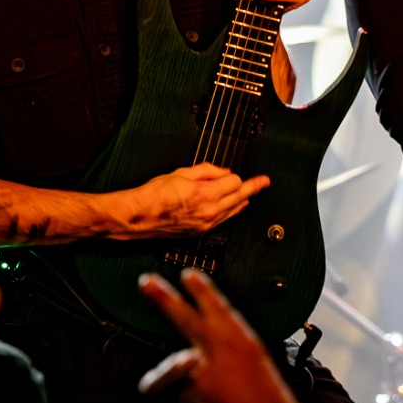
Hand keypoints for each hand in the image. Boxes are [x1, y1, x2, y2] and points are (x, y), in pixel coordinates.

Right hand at [115, 165, 267, 238]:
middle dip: (253, 188)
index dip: (234, 175)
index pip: (235, 182)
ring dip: (243, 200)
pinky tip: (234, 207)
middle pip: (240, 197)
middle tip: (264, 182)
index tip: (238, 172)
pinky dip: (230, 211)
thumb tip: (222, 172)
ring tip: (251, 194)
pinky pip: (223, 220)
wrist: (139, 217)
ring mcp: (206, 224)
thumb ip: (206, 171)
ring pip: (234, 211)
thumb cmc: (154, 196)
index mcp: (206, 194)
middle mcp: (210, 211)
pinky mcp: (200, 232)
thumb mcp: (181, 173)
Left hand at [137, 268, 306, 402]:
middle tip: (146, 282)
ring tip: (148, 385)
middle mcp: (225, 347)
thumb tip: (207, 357)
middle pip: (187, 317)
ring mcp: (207, 367)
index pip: (219, 306)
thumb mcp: (260, 369)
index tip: (189, 274)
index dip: (202, 289)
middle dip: (165, 298)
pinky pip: (181, 398)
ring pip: (174, 363)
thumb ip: (234, 357)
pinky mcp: (195, 390)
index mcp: (245, 339)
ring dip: (161, 375)